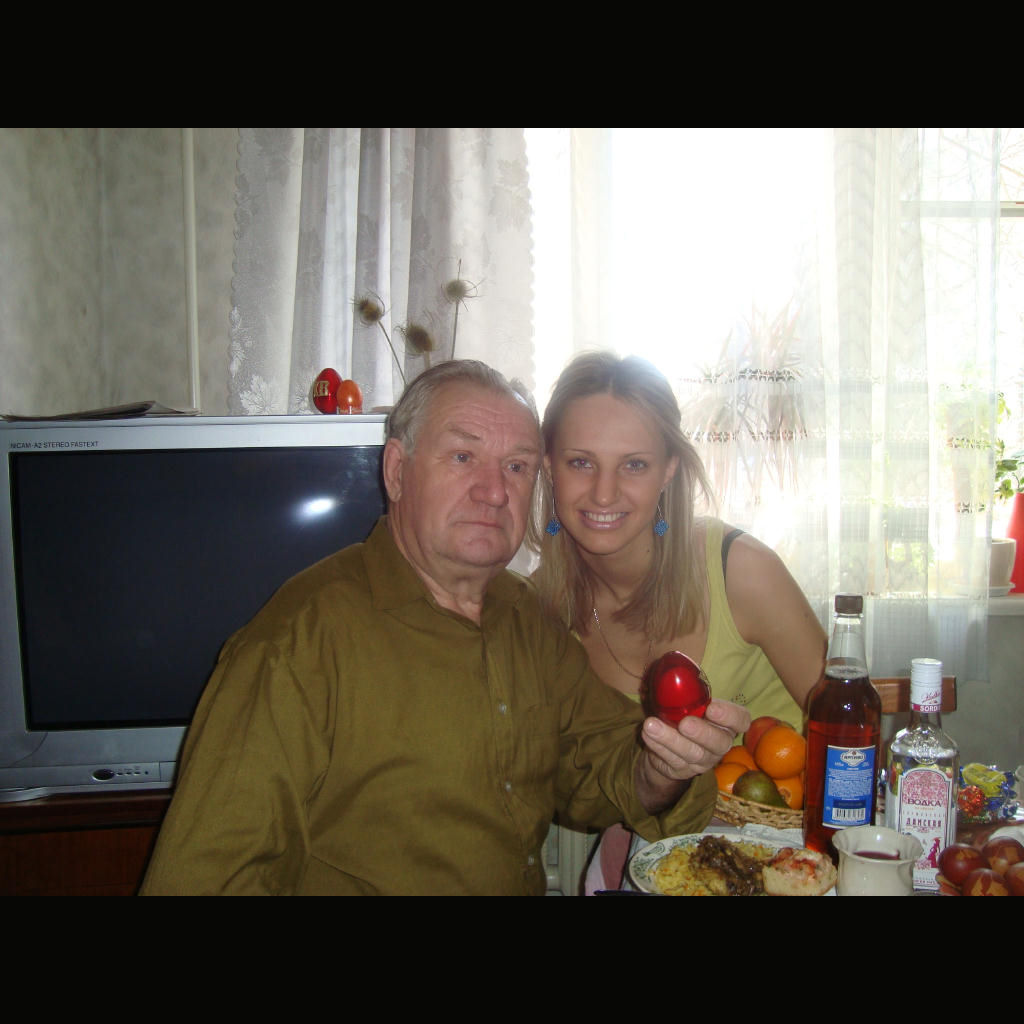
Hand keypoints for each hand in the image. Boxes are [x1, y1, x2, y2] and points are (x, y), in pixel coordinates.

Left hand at [634, 700, 750, 812]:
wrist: (669, 744)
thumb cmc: (686, 715)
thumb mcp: (692, 703)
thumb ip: (691, 692)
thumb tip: (674, 673)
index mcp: (727, 723)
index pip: (741, 720)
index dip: (730, 716)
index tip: (712, 708)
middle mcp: (720, 743)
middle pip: (719, 743)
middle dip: (702, 733)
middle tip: (685, 724)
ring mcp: (704, 760)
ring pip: (692, 753)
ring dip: (670, 739)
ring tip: (651, 725)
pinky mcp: (684, 769)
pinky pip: (672, 759)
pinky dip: (658, 746)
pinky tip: (647, 734)